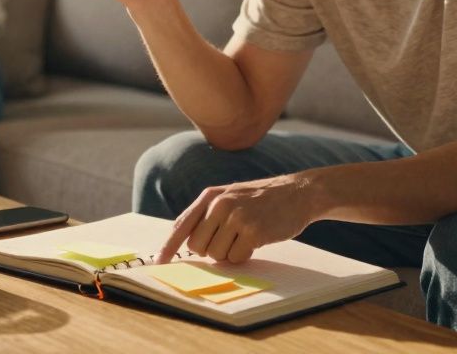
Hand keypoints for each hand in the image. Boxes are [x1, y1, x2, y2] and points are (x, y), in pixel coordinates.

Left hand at [156, 173, 320, 264]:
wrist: (297, 193)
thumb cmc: (261, 199)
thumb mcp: (229, 196)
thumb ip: (206, 214)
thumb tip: (182, 240)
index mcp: (210, 196)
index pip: (182, 225)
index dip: (168, 247)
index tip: (159, 263)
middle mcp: (220, 205)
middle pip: (197, 247)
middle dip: (211, 249)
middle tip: (230, 238)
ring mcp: (236, 218)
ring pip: (216, 255)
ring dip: (230, 252)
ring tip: (245, 235)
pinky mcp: (253, 232)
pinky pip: (236, 258)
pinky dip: (245, 255)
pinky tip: (257, 239)